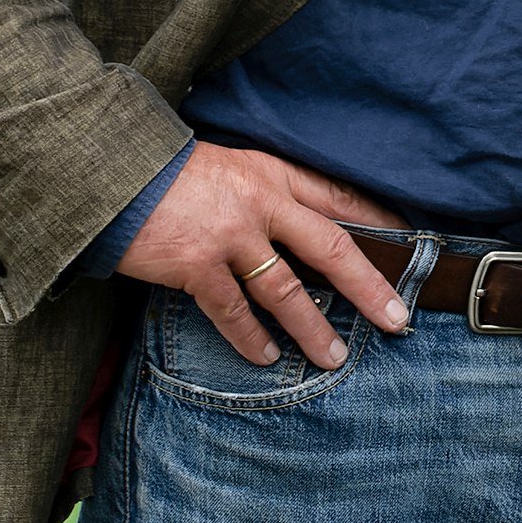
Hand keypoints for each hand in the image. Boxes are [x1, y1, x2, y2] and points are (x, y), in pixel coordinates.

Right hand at [115, 139, 410, 366]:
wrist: (110, 173)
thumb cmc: (169, 172)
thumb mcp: (232, 165)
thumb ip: (268, 190)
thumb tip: (301, 225)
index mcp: (273, 174)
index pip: (340, 197)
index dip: (378, 222)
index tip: (412, 244)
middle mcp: (261, 203)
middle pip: (331, 247)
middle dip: (369, 286)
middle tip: (396, 317)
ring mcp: (230, 236)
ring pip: (286, 290)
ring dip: (313, 328)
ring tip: (334, 356)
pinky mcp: (196, 265)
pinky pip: (232, 311)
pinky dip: (251, 338)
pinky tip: (267, 357)